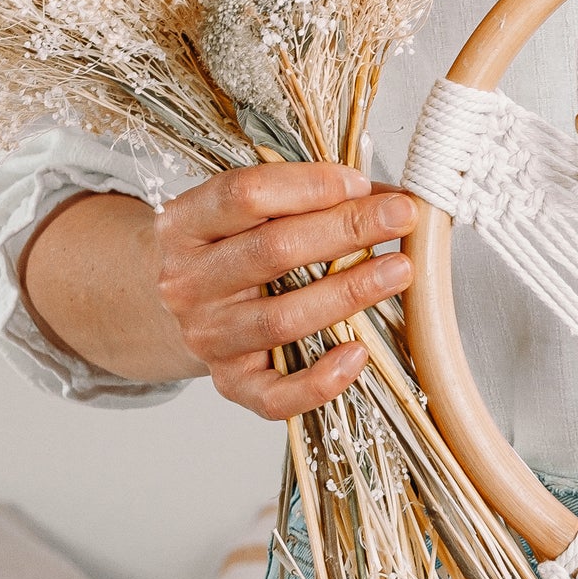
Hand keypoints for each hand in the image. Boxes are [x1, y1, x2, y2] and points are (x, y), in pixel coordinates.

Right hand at [153, 161, 416, 419]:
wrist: (176, 312)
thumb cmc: (231, 254)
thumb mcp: (247, 216)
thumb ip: (306, 199)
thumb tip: (386, 197)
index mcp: (184, 226)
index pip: (244, 195)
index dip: (309, 185)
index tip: (362, 183)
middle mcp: (186, 282)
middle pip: (272, 250)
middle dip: (346, 229)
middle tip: (401, 216)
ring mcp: (207, 337)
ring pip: (283, 318)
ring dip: (349, 292)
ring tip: (399, 270)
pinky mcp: (232, 383)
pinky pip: (277, 395)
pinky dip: (321, 380)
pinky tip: (358, 354)